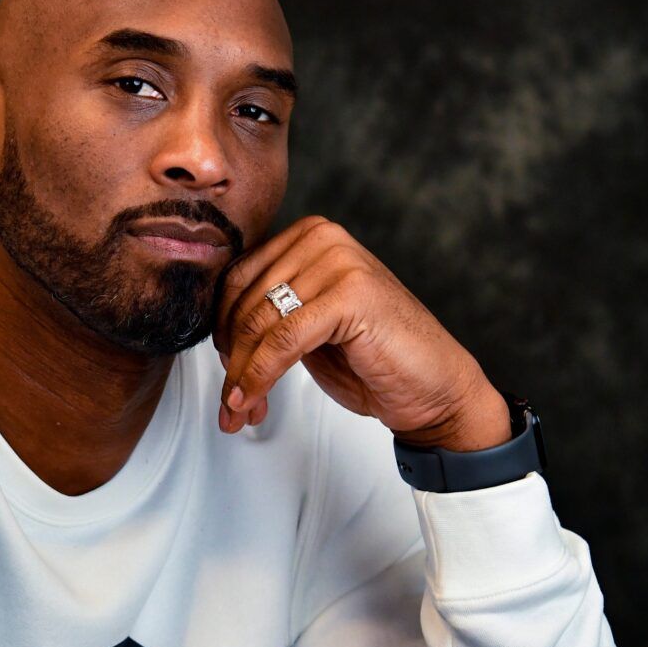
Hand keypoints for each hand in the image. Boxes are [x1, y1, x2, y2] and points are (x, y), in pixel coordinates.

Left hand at [212, 215, 511, 449]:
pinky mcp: (351, 293)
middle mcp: (322, 238)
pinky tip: (253, 402)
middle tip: (231, 403)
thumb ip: (267, 315)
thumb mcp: (306, 329)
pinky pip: (283, 340)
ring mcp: (339, 261)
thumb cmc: (373, 360)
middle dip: (231, 360)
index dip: (220, 332)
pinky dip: (260, 376)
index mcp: (308, 236)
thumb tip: (213, 334)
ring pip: (258, 323)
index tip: (224, 373)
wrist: (434, 389)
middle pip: (242, 302)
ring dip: (242, 376)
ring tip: (241, 410)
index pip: (235, 279)